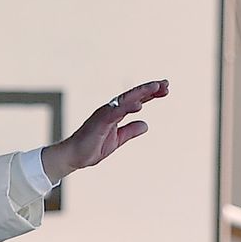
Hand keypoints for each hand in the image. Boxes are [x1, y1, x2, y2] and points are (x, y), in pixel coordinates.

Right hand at [41, 79, 167, 182]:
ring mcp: (105, 114)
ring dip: (141, 92)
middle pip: (133, 95)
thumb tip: (145, 125)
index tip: (165, 89)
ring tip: (156, 87)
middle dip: (150, 88)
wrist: (74, 157)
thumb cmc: (92, 147)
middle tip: (166, 84)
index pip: (136, 100)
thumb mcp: (118, 140)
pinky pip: (115, 112)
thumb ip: (130, 131)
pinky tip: (139, 105)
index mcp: (116, 113)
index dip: (151, 94)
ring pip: (126, 99)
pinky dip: (127, 107)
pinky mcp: (100, 121)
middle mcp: (111, 109)